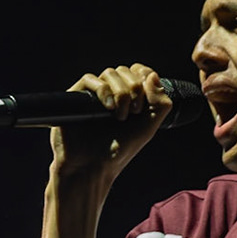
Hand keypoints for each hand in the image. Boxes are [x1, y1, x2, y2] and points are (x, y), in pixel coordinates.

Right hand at [49, 64, 172, 183]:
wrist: (92, 166)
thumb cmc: (118, 151)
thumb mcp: (148, 128)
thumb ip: (160, 103)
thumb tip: (152, 75)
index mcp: (130, 98)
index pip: (139, 72)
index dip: (145, 76)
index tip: (147, 98)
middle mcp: (112, 94)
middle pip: (126, 71)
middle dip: (135, 89)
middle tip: (134, 112)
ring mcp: (94, 95)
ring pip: (110, 73)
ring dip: (121, 92)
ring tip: (119, 116)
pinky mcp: (77, 97)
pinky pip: (89, 79)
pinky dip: (103, 90)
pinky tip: (108, 107)